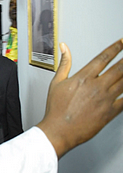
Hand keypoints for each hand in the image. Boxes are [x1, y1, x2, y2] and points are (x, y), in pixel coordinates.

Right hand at [37, 39, 122, 158]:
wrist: (59, 130)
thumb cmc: (56, 108)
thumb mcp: (56, 83)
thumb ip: (64, 63)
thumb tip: (64, 48)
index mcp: (83, 77)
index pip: (103, 58)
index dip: (116, 48)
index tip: (121, 42)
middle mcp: (97, 86)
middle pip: (119, 67)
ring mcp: (105, 99)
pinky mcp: (110, 112)